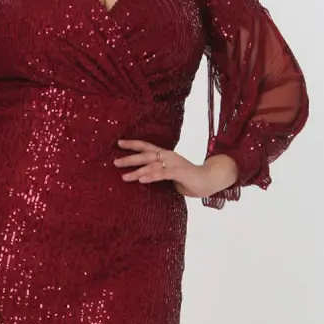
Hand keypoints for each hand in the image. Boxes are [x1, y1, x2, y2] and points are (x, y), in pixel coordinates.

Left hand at [114, 139, 237, 198]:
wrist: (208, 180)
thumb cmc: (187, 179)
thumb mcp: (169, 174)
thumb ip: (157, 172)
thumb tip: (141, 176)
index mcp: (165, 155)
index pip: (146, 147)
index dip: (132, 144)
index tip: (118, 143)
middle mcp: (168, 156)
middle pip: (145, 155)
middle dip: (129, 158)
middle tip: (115, 162)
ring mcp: (174, 163)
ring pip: (151, 166)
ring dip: (137, 171)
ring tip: (124, 177)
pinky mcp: (179, 172)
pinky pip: (162, 174)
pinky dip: (151, 176)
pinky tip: (141, 180)